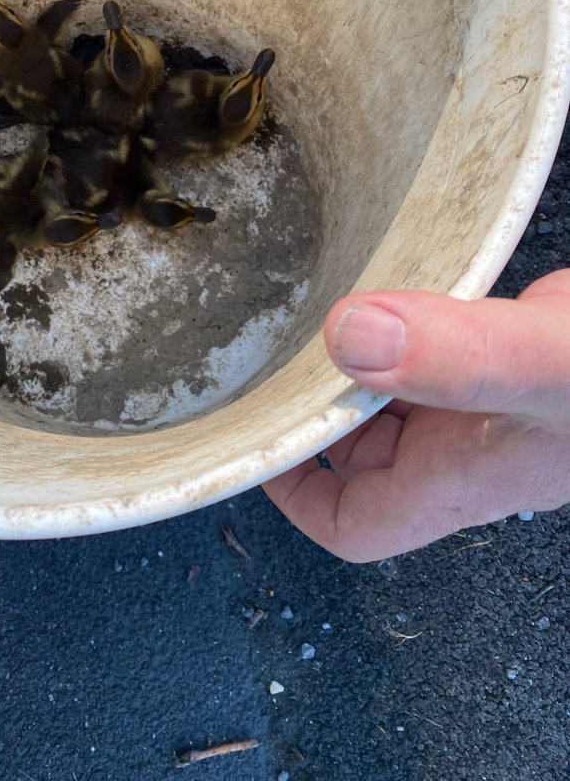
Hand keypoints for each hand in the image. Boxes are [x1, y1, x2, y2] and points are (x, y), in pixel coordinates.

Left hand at [263, 270, 569, 561]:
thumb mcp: (539, 366)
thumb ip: (453, 357)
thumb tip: (349, 339)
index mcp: (457, 476)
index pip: (355, 522)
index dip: (297, 494)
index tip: (260, 436)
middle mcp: (466, 445)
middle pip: (358, 448)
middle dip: (316, 403)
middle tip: (278, 344)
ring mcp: (484, 401)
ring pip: (391, 390)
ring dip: (355, 354)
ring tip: (316, 304)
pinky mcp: (500, 351)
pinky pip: (427, 346)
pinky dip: (398, 322)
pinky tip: (383, 278)